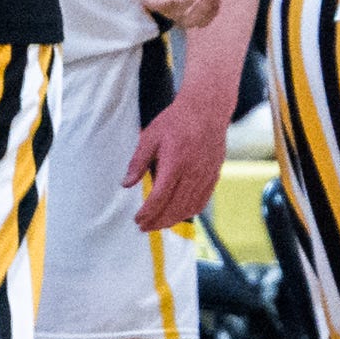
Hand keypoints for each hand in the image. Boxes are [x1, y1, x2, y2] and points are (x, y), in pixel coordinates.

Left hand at [125, 83, 231, 231]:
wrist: (207, 110)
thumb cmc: (176, 121)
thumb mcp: (150, 137)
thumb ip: (138, 162)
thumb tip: (125, 184)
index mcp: (176, 162)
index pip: (160, 196)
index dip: (148, 212)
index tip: (137, 219)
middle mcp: (193, 172)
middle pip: (175, 207)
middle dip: (158, 221)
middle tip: (144, 227)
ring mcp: (206, 176)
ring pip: (189, 207)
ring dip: (172, 220)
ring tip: (158, 224)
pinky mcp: (213, 176)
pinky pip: (202, 201)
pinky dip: (189, 212)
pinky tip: (178, 214)